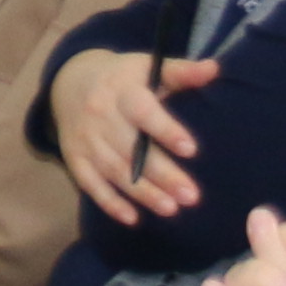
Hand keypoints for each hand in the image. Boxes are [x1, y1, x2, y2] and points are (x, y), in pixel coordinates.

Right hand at [54, 48, 220, 224]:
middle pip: (131, 148)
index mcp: (120, 90)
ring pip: (114, 169)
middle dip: (162, 174)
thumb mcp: (147, 67)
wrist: (70, 82)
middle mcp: (100, 114)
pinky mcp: (75, 157)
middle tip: (193, 196)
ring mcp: (85, 138)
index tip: (191, 149)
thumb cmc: (123, 78)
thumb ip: (181, 72)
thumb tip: (215, 69)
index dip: (165, 129)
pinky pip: (90, 183)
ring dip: (142, 192)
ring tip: (172, 209)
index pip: (142, 110)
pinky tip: (132, 218)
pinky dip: (109, 202)